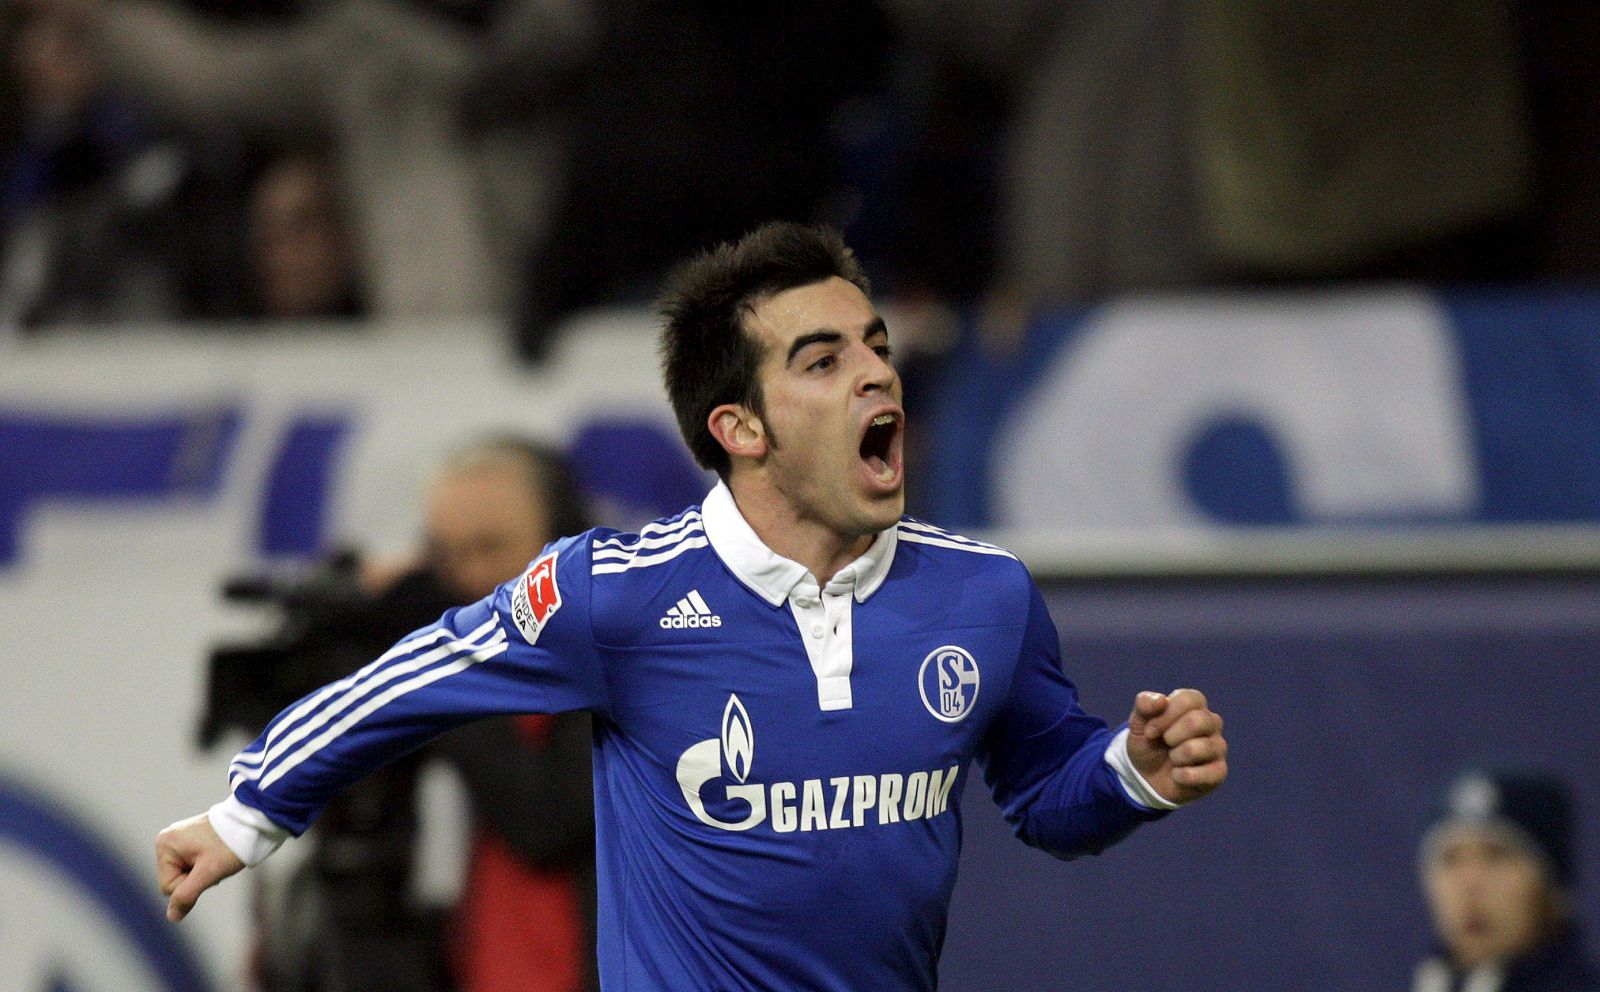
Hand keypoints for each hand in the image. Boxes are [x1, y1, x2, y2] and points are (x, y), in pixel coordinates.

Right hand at [155, 812, 243, 921]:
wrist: (252, 822)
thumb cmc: (230, 846)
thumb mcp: (209, 873)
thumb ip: (187, 896)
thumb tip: (172, 917)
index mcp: (165, 845)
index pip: (168, 888)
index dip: (191, 885)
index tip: (209, 867)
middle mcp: (167, 839)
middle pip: (175, 880)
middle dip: (197, 878)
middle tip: (215, 862)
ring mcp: (178, 838)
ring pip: (185, 873)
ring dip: (203, 872)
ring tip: (218, 856)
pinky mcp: (190, 838)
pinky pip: (192, 864)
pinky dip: (205, 864)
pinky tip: (217, 853)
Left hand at [1126, 688, 1227, 804]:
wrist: (1147, 777)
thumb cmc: (1148, 743)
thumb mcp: (1138, 722)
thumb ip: (1144, 705)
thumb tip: (1161, 700)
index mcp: (1194, 704)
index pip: (1188, 700)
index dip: (1165, 716)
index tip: (1149, 731)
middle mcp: (1211, 722)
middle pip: (1198, 721)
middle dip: (1171, 736)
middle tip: (1164, 743)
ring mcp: (1218, 746)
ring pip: (1201, 747)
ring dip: (1177, 756)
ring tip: (1172, 758)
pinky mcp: (1219, 771)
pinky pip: (1208, 773)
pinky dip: (1184, 776)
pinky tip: (1177, 775)